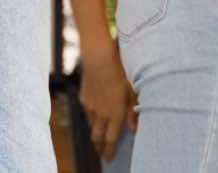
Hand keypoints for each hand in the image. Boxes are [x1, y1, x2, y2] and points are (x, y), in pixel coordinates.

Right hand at [78, 44, 136, 161]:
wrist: (99, 58)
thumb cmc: (122, 71)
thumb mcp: (133, 90)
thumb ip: (133, 110)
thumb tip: (134, 128)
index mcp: (115, 112)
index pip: (111, 138)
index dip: (109, 150)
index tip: (109, 159)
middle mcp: (101, 113)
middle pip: (98, 136)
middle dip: (100, 148)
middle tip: (102, 155)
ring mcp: (90, 106)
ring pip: (91, 126)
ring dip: (95, 134)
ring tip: (98, 141)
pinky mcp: (84, 98)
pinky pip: (87, 113)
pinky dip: (91, 119)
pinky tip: (94, 119)